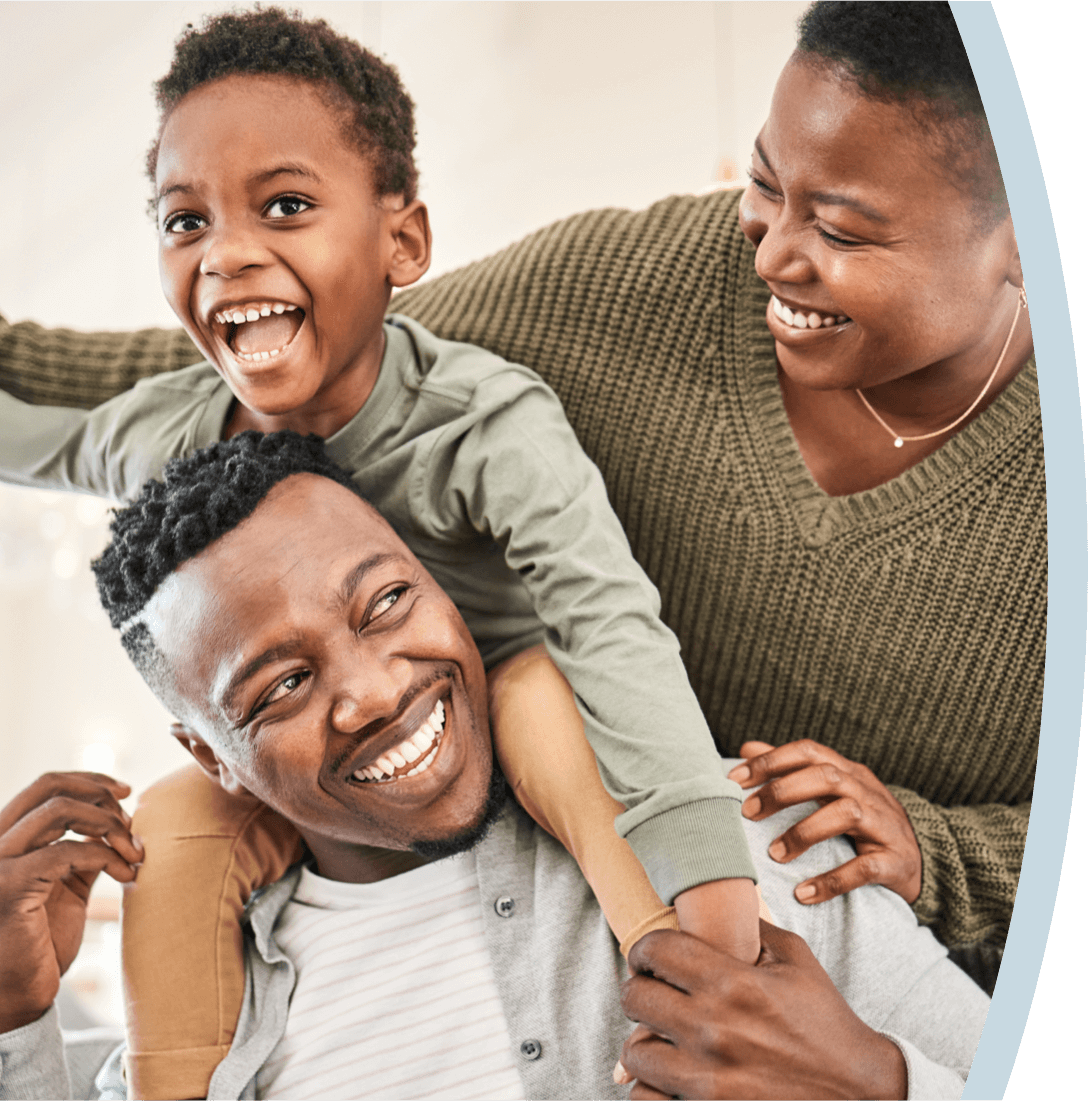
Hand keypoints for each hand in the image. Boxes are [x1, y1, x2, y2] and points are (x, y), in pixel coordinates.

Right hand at [0, 772, 142, 1032]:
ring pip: (59, 810)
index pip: (44, 785)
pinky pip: (67, 851)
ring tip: (132, 850)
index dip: (90, 780)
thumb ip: (82, 851)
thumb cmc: (42, 944)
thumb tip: (116, 819)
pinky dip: (106, 855)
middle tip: (131, 821)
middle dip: (101, 794)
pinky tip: (126, 874)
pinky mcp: (9, 888)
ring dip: (108, 823)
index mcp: (5, 840)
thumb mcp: (67, 885)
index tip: (126, 792)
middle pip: (49, 787)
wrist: (18, 999)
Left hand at [616, 925, 907, 1099]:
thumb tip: (715, 903)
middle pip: (635, 997)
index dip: (644, 950)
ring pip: (635, 1052)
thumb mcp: (796, 961)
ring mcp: (709, 1077)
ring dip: (644, 1042)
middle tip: (653, 994)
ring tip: (660, 1038)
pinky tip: (667, 1076)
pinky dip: (651, 1088)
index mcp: (734, 983)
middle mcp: (714, 1028)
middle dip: (640, 991)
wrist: (860, 1091)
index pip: (656, 950)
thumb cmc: (826, 1023)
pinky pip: (646, 1099)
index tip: (648, 958)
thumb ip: (752, 929)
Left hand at [727, 740, 921, 905]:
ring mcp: (884, 825)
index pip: (808, 752)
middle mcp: (866, 791)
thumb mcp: (831, 790)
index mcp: (847, 771)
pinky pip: (864, 868)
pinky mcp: (895, 861)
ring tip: (775, 854)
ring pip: (846, 814)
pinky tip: (804, 893)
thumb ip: (790, 768)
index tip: (733, 780)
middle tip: (747, 813)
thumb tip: (747, 747)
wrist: (923, 859)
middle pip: (826, 777)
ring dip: (804, 832)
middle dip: (782, 792)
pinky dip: (832, 880)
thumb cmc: (863, 821)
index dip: (770, 761)